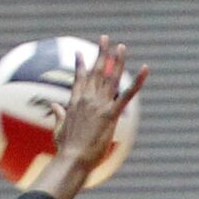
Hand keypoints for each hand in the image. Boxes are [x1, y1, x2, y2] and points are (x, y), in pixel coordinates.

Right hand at [39, 36, 148, 198]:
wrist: (72, 159)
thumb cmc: (65, 150)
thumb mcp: (58, 130)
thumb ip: (58, 115)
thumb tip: (53, 105)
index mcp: (74, 102)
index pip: (79, 78)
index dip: (81, 64)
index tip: (80, 53)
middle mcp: (87, 99)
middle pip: (96, 71)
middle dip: (101, 53)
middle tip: (105, 38)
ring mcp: (99, 105)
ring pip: (111, 77)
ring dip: (117, 60)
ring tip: (122, 47)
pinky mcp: (110, 114)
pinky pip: (127, 95)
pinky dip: (138, 81)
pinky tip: (145, 69)